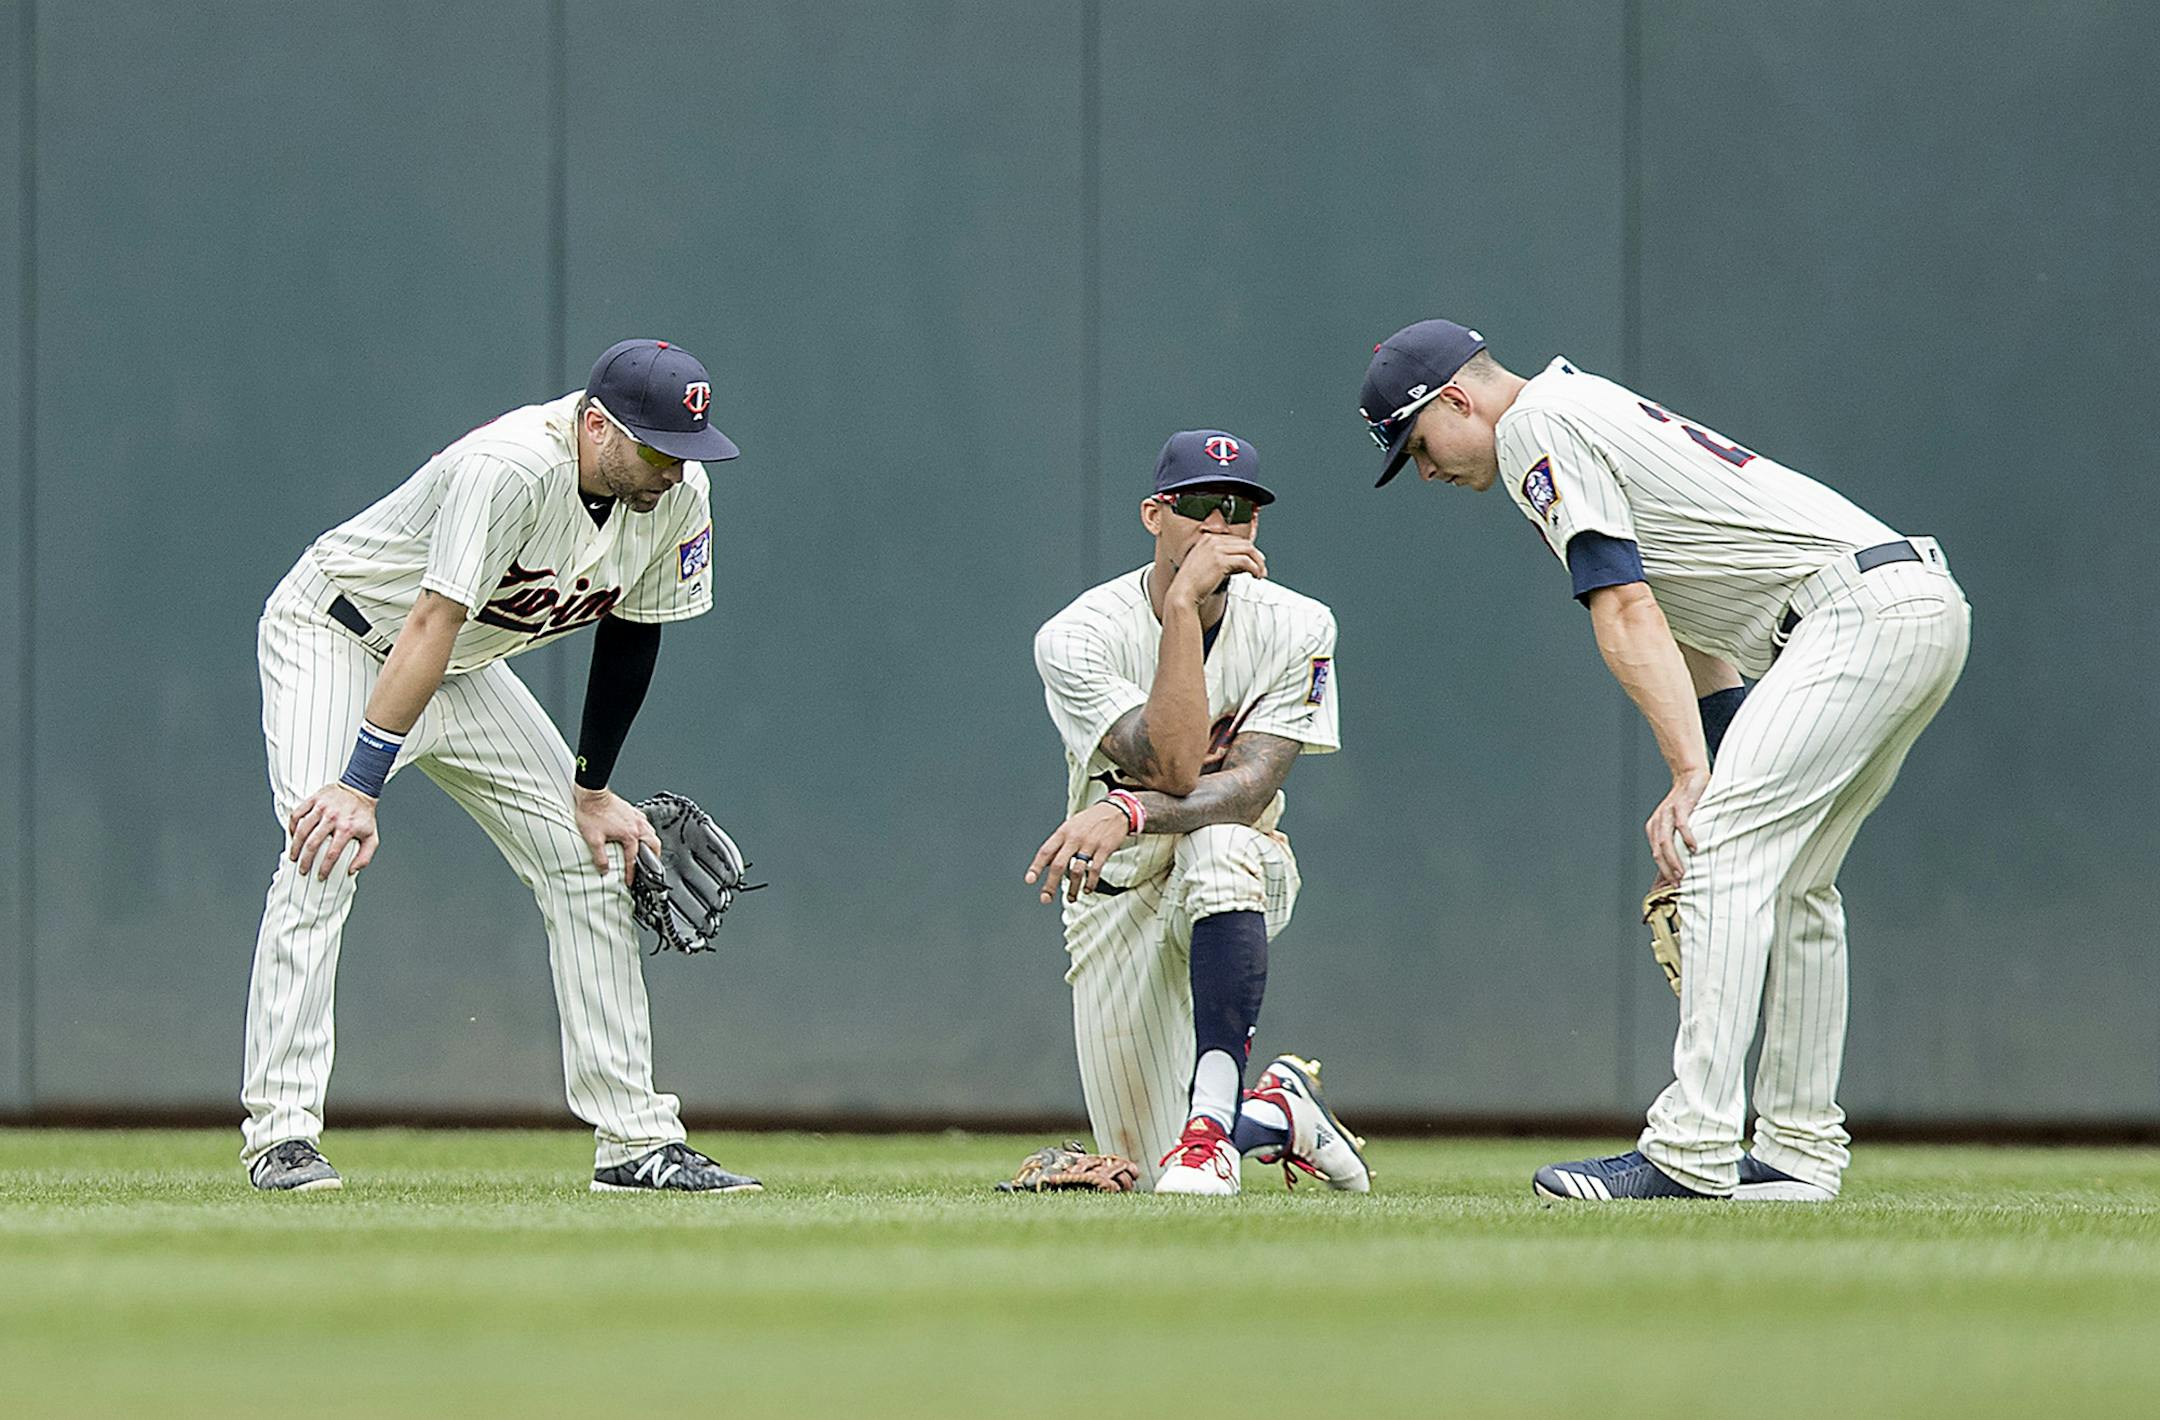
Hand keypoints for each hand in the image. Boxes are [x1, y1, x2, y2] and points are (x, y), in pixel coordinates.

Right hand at [288, 783, 379, 880]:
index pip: (333, 853)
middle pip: (313, 844)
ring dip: (295, 846)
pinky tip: (292, 836)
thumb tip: (352, 870)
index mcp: (347, 828)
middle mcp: (333, 818)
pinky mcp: (314, 799)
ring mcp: (322, 807)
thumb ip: (365, 856)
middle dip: (306, 861)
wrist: (360, 789)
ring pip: (302, 830)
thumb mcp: (371, 836)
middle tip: (303, 870)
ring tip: (293, 856)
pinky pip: (297, 814)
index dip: (325, 868)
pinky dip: (292, 826)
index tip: (320, 876)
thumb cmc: (364, 815)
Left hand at [575, 785, 663, 885]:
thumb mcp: (593, 839)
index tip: (630, 880)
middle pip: (653, 845)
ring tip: (648, 851)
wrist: (592, 793)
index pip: (633, 858)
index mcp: (629, 835)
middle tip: (650, 867)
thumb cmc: (592, 812)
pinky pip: (646, 823)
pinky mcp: (632, 810)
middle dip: (654, 858)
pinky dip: (647, 831)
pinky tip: (640, 832)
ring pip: (652, 833)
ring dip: (652, 844)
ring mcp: (636, 817)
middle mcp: (636, 826)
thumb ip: (600, 857)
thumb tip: (604, 869)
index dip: (631, 872)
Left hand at [1025, 802, 1132, 903]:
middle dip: (1051, 884)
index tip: (1030, 880)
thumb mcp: (1070, 826)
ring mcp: (1089, 844)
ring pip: (1077, 871)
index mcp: (1063, 832)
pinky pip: (1095, 870)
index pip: (1046, 851)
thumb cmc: (1090, 820)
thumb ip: (1059, 844)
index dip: (1036, 867)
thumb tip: (1047, 863)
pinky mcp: (1104, 849)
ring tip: (1071, 898)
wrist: (1115, 810)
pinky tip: (1087, 889)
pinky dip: (1090, 883)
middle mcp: (1074, 838)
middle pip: (1058, 864)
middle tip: (1046, 897)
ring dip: (1073, 888)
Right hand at [1166, 530, 1266, 608]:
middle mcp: (1212, 541)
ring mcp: (1216, 549)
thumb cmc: (1193, 584)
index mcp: (1207, 539)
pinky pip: (1245, 561)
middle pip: (1244, 543)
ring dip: (1258, 562)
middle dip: (1256, 556)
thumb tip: (1244, 563)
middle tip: (1261, 568)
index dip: (1248, 551)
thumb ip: (1224, 560)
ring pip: (1248, 550)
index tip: (1255, 561)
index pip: (1235, 540)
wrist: (1183, 593)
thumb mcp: (1208, 565)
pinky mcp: (1221, 561)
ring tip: (1260, 573)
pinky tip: (1256, 576)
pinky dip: (1255, 568)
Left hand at [1646, 767, 1708, 883]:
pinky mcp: (1680, 805)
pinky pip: (1681, 824)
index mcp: (1655, 828)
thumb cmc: (1687, 803)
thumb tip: (1681, 863)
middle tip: (1678, 883)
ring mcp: (1668, 813)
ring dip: (1674, 859)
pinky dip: (1686, 837)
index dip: (1664, 871)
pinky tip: (1694, 848)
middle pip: (1659, 851)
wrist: (1689, 776)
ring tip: (1683, 872)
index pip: (1656, 855)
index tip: (1674, 885)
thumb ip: (1677, 842)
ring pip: (1666, 841)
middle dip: (1667, 869)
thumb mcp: (1678, 824)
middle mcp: (1658, 822)